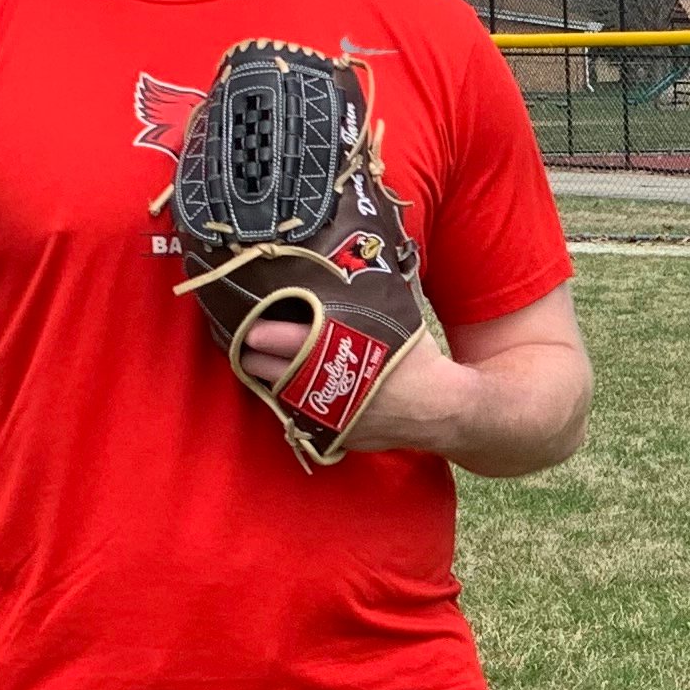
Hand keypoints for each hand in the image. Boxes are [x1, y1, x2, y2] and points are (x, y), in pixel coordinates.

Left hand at [235, 313, 462, 452]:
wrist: (441, 409)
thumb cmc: (418, 358)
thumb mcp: (393, 318)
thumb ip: (364, 296)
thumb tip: (359, 255)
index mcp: (329, 350)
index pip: (273, 337)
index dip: (256, 327)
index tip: (248, 318)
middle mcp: (317, 384)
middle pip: (261, 367)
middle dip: (252, 352)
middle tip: (249, 340)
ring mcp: (320, 414)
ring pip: (274, 392)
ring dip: (269, 376)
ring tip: (267, 360)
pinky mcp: (327, 434)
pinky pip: (295, 415)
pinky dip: (291, 399)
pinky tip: (295, 386)